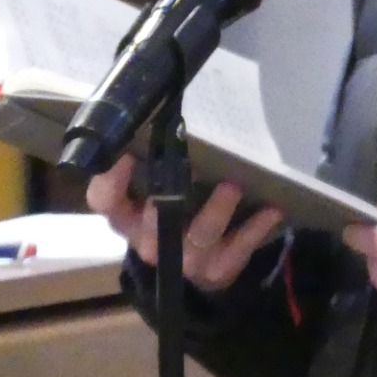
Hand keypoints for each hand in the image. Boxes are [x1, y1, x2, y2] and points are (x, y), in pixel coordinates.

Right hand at [84, 154, 284, 292]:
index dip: (110, 180)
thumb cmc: (168, 211)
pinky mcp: (217, 269)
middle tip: (187, 167)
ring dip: (217, 209)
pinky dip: (255, 228)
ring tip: (234, 185)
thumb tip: (165, 107)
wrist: (192, 266)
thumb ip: (152, 161)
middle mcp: (149, 242)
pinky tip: (272, 208)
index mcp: (126, 217)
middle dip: (168, 198)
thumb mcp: (151, 191)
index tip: (126, 153)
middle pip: (153, 222)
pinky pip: (238, 249)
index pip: (104, 201)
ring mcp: (185, 260)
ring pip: (199, 235)